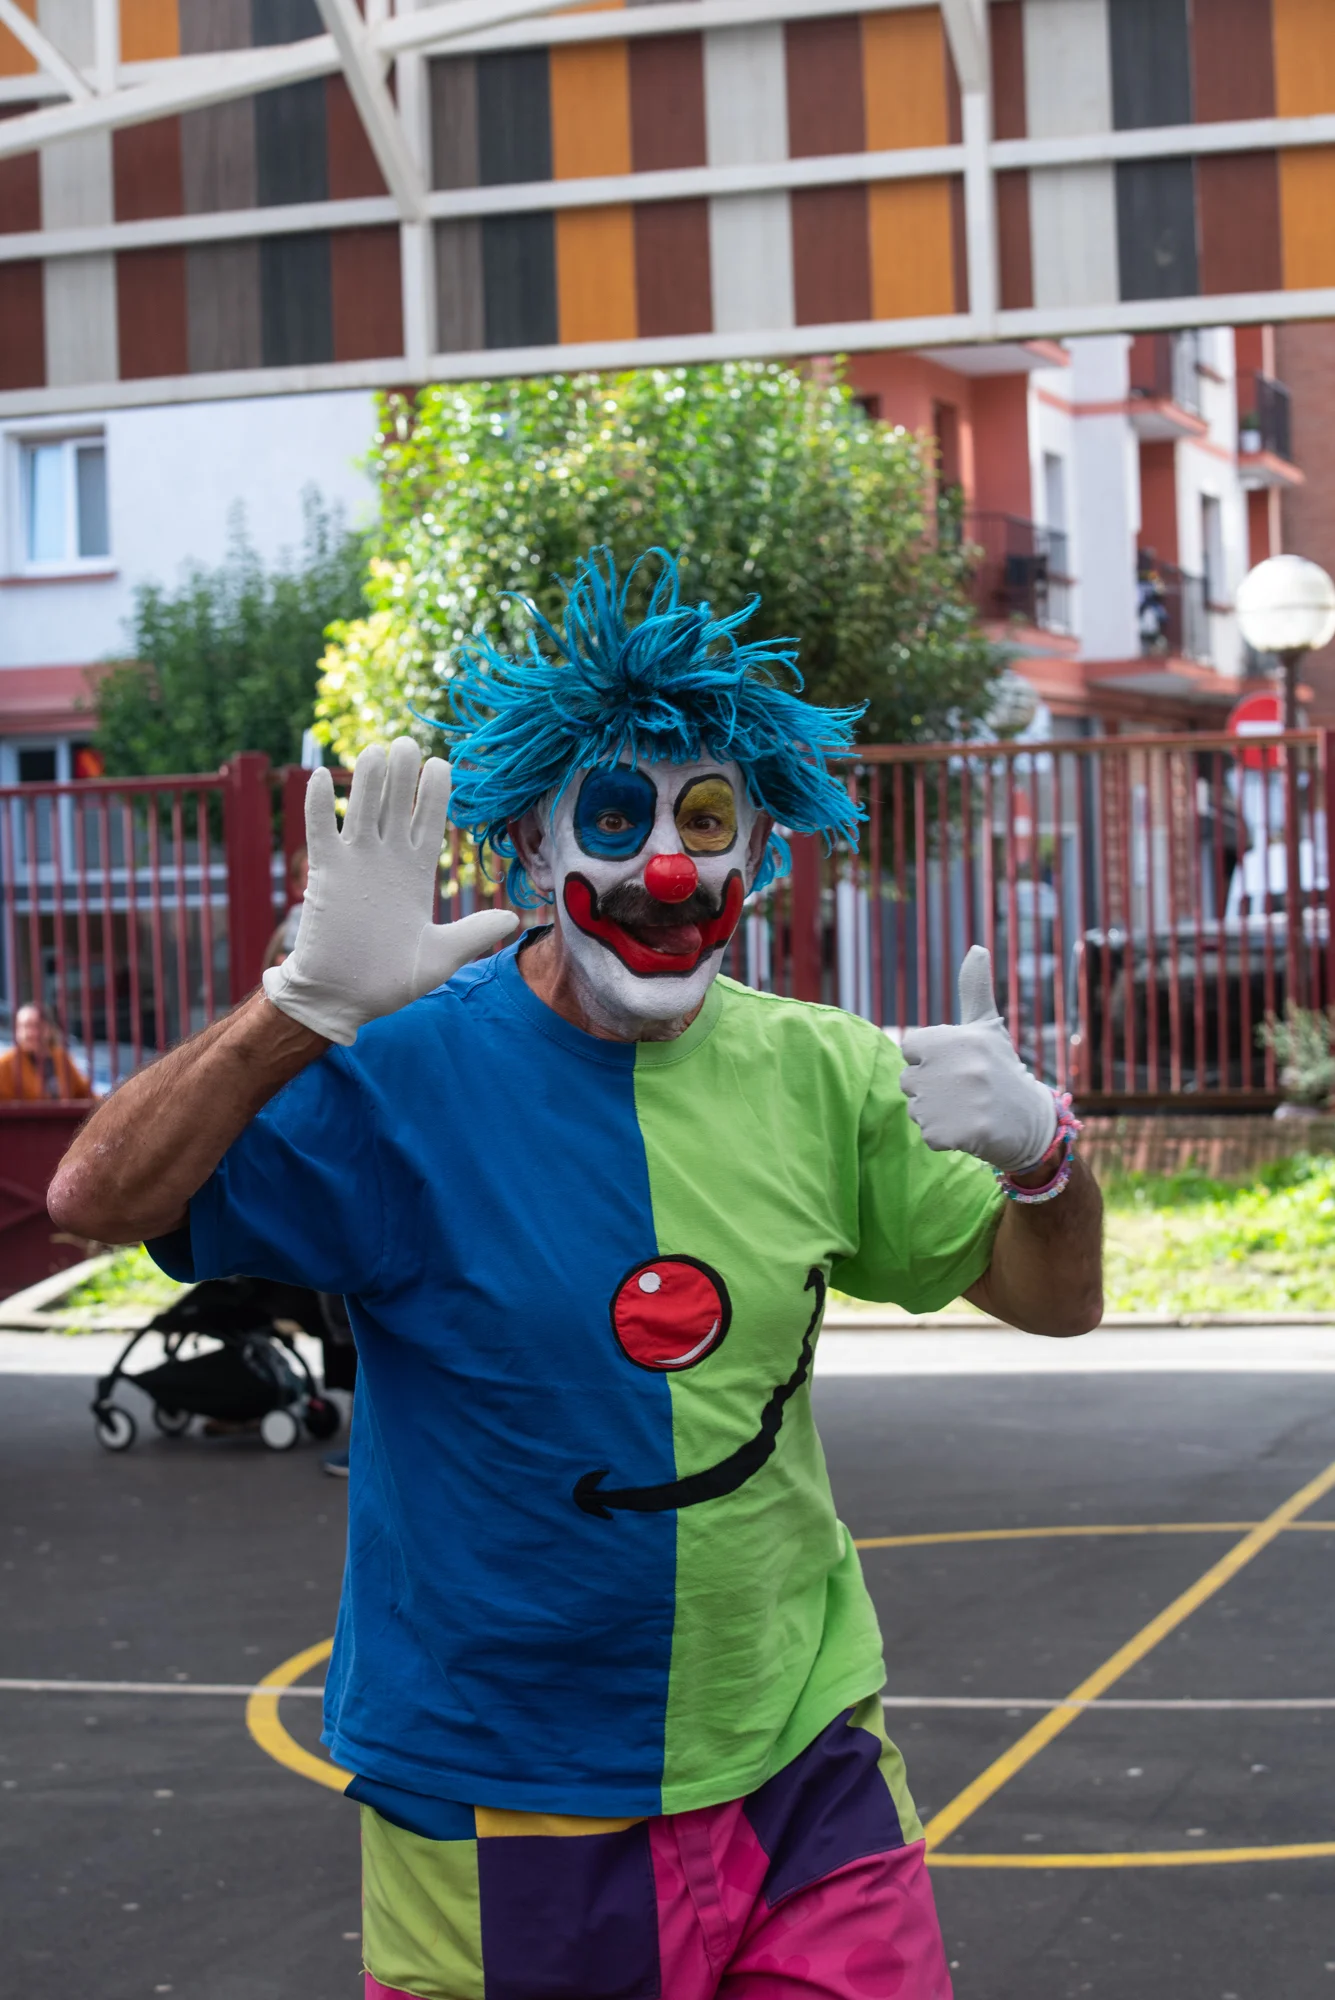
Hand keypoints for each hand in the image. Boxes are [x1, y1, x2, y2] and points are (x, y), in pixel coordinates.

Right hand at [262, 738, 517, 1044]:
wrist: (342, 1000)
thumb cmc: (390, 982)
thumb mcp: (441, 957)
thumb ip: (472, 934)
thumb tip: (514, 919)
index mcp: (416, 875)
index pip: (429, 823)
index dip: (434, 795)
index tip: (443, 765)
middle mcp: (386, 862)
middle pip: (396, 807)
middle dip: (403, 776)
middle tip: (409, 743)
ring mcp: (355, 864)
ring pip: (361, 810)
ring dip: (367, 781)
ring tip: (377, 751)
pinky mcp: (325, 875)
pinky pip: (320, 832)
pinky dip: (319, 806)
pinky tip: (320, 779)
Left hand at [898, 946, 1056, 1173]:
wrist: (1031, 1123)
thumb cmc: (1001, 1070)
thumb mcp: (987, 1027)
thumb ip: (975, 989)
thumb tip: (976, 947)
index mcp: (958, 1037)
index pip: (909, 1048)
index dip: (930, 1059)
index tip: (958, 1064)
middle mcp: (956, 1066)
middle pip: (908, 1080)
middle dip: (930, 1089)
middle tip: (965, 1091)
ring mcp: (956, 1101)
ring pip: (915, 1109)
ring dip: (936, 1114)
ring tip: (967, 1109)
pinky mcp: (956, 1134)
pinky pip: (927, 1135)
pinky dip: (943, 1138)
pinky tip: (968, 1130)